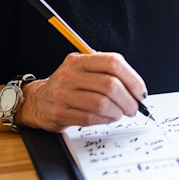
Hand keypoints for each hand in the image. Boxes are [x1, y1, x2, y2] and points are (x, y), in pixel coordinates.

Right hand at [16, 52, 147, 131]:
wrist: (38, 100)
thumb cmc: (70, 85)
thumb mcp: (85, 69)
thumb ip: (108, 72)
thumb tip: (137, 88)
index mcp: (80, 60)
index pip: (113, 63)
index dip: (132, 79)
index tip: (141, 92)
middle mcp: (70, 74)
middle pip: (110, 85)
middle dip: (128, 99)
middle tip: (134, 107)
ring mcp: (63, 94)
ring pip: (102, 103)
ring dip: (118, 111)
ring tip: (121, 113)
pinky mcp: (59, 113)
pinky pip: (90, 118)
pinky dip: (105, 119)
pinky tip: (109, 118)